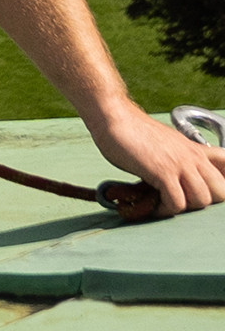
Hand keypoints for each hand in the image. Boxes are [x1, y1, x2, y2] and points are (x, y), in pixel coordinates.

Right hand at [87, 106, 224, 216]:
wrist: (117, 119)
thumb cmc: (135, 133)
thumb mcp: (168, 144)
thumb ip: (179, 159)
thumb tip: (177, 178)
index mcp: (198, 150)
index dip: (221, 184)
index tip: (201, 192)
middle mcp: (194, 157)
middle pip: (221, 192)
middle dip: (202, 204)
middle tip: (180, 202)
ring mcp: (181, 164)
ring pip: (201, 200)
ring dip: (182, 208)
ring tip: (164, 204)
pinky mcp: (163, 172)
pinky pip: (176, 203)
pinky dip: (164, 210)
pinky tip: (152, 205)